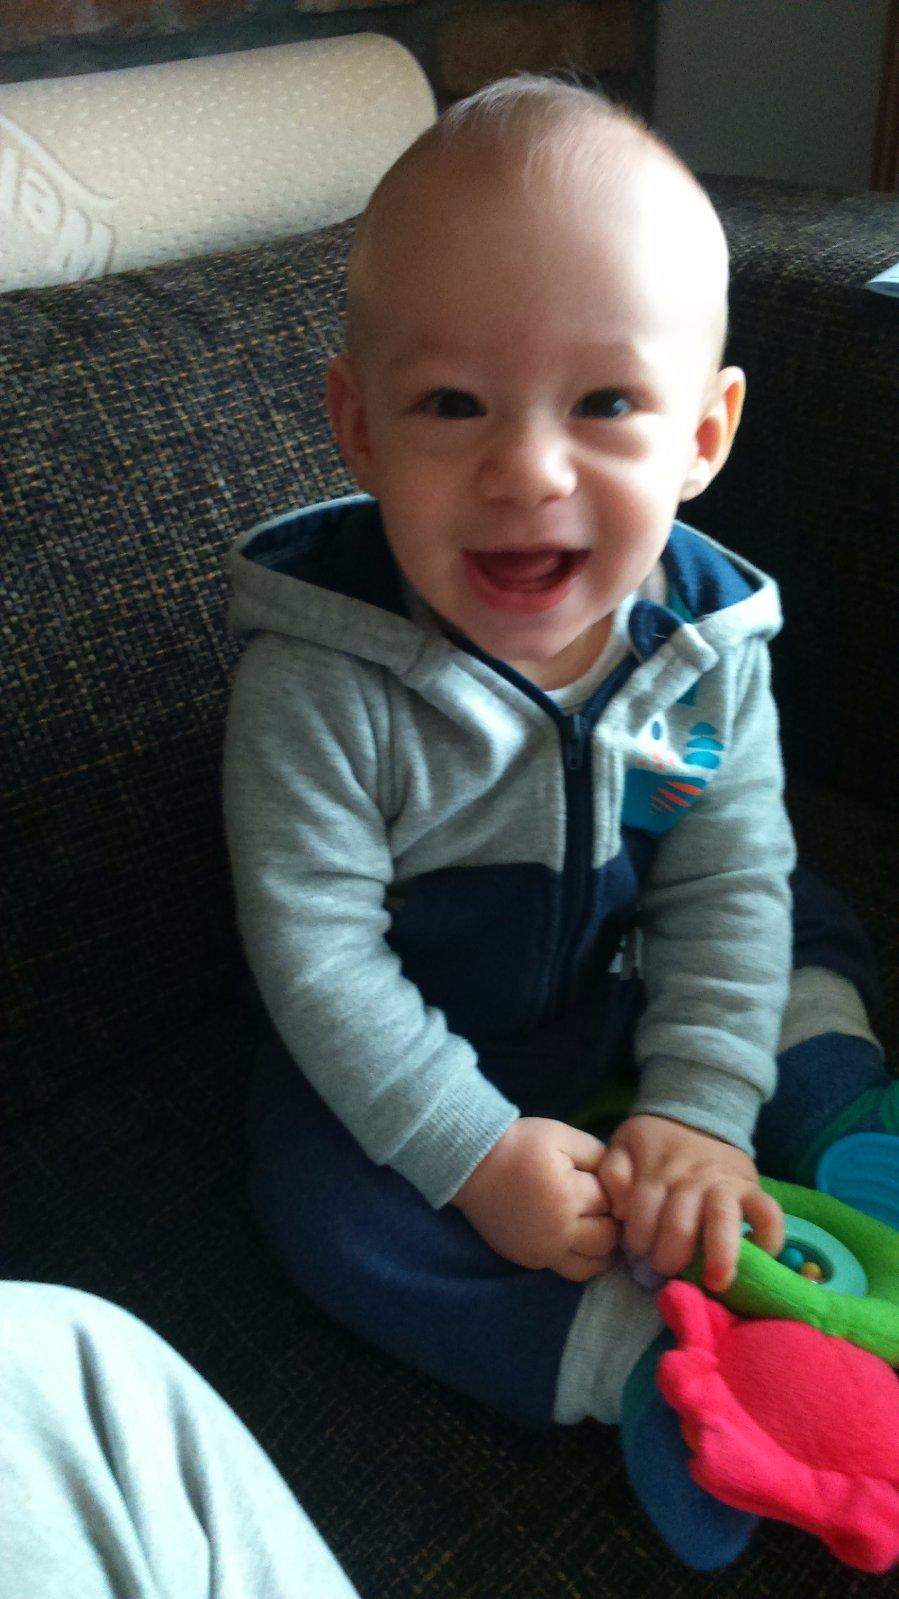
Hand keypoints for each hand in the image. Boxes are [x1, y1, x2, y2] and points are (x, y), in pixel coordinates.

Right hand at [451, 1117, 618, 1281]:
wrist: (472, 1164)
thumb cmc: (519, 1144)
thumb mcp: (561, 1136)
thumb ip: (596, 1152)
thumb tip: (618, 1174)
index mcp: (569, 1196)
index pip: (611, 1203)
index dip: (612, 1190)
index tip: (602, 1181)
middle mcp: (559, 1231)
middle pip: (608, 1239)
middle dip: (611, 1221)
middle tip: (603, 1206)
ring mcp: (543, 1250)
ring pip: (591, 1267)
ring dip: (601, 1250)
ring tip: (596, 1230)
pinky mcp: (529, 1260)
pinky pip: (566, 1271)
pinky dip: (577, 1258)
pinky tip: (575, 1238)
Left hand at [599, 1114, 783, 1292]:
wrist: (695, 1114)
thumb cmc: (655, 1142)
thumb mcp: (623, 1145)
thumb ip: (613, 1173)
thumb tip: (621, 1210)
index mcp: (656, 1171)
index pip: (641, 1216)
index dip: (637, 1242)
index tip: (639, 1251)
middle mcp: (692, 1178)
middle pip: (679, 1225)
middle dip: (668, 1258)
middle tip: (664, 1267)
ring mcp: (725, 1183)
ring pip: (723, 1219)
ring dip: (718, 1255)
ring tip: (715, 1282)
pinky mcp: (753, 1188)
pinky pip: (769, 1214)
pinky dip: (768, 1239)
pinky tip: (757, 1257)